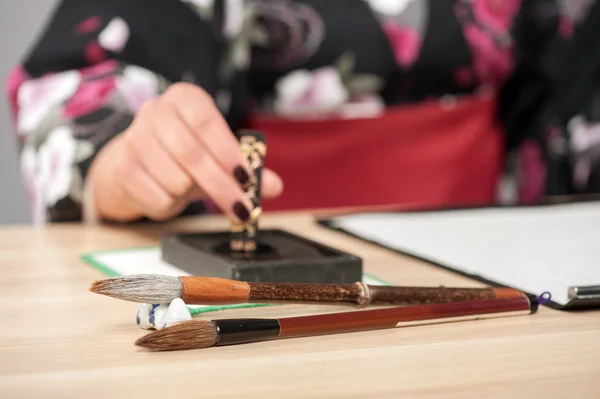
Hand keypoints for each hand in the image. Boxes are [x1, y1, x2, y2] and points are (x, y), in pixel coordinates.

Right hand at [88, 83, 282, 221]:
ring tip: (190, 189)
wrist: (132, 162)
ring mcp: (134, 138)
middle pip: (192, 155)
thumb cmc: (182, 154)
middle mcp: (156, 111)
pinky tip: (170, 194)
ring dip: (191, 195)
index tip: (246, 178)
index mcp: (185, 98)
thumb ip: (246, 169)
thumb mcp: (216, 155)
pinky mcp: (121, 167)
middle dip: (221, 186)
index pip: (207, 122)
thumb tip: (275, 186)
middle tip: (241, 207)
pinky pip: (158, 198)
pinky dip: (172, 206)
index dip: (228, 152)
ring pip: (176, 181)